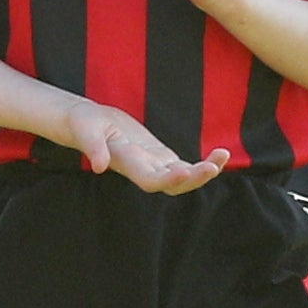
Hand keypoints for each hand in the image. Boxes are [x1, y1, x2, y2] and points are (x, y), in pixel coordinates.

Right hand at [63, 96, 226, 192]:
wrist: (87, 123)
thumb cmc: (84, 124)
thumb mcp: (85, 130)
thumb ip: (92, 147)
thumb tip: (99, 166)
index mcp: (127, 164)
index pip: (150, 180)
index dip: (168, 179)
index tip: (186, 171)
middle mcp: (143, 169)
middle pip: (172, 184)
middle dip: (194, 179)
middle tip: (213, 167)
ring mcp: (153, 164)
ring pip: (183, 177)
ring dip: (204, 171)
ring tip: (223, 156)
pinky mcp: (160, 156)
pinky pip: (186, 166)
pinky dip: (204, 162)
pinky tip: (221, 154)